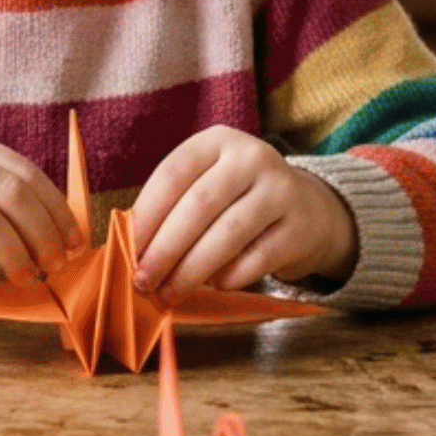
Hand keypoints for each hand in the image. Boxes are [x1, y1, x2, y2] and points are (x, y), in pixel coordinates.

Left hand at [130, 126, 356, 302]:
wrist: (309, 209)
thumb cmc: (235, 200)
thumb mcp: (204, 186)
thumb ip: (170, 208)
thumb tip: (131, 252)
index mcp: (216, 142)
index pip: (172, 175)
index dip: (145, 216)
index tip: (125, 250)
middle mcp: (252, 158)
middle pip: (198, 206)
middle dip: (164, 249)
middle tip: (143, 281)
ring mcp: (281, 190)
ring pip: (226, 235)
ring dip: (190, 270)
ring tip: (168, 294)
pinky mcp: (300, 227)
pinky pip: (256, 258)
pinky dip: (228, 277)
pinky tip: (213, 285)